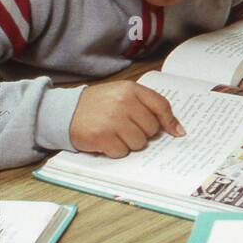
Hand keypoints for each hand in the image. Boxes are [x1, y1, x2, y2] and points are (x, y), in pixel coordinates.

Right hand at [70, 83, 184, 158]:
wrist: (64, 111)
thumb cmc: (99, 105)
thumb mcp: (122, 95)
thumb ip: (148, 106)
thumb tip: (177, 130)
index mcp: (130, 89)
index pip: (161, 106)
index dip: (171, 122)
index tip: (177, 133)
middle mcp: (123, 102)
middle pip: (151, 129)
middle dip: (142, 132)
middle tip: (126, 128)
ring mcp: (112, 120)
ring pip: (138, 143)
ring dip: (128, 143)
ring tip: (114, 133)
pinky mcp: (101, 136)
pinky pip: (122, 152)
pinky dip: (115, 150)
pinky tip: (105, 140)